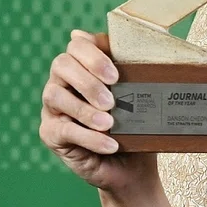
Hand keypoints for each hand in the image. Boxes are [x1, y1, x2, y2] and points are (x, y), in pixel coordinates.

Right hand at [39, 30, 156, 191]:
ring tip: (110, 123)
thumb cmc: (138, 123)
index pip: (77, 45)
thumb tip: (155, 40)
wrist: (133, 165)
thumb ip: (141, 67)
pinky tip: (110, 144)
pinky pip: (63, 130)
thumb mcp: (144, 95)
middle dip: (88, 81)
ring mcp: (53, 107)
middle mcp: (63, 82)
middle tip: (113, 101)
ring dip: (85, 110)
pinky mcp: (51, 133)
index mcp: (84, 66)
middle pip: (61, 65)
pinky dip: (88, 137)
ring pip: (56, 96)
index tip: (116, 75)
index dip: (92, 55)